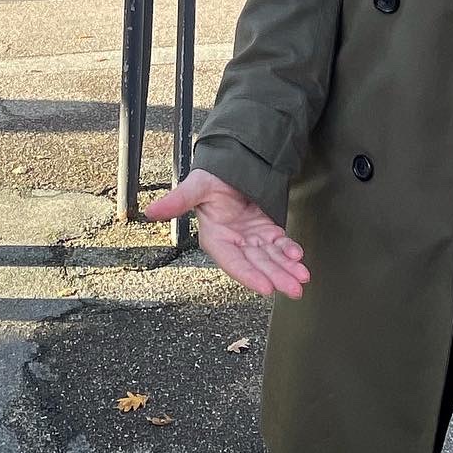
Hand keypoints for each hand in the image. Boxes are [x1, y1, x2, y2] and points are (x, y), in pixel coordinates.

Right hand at [145, 168, 309, 298]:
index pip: (233, 261)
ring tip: (302, 277)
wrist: (229, 165)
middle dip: (276, 276)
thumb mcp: (195, 186)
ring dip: (287, 268)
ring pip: (271, 257)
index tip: (266, 287)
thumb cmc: (209, 178)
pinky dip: (289, 250)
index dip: (249, 275)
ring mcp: (252, 238)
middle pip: (257, 264)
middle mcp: (235, 242)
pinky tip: (298, 255)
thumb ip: (177, 201)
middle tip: (294, 288)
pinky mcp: (266, 230)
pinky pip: (279, 243)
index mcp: (216, 238)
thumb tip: (150, 212)